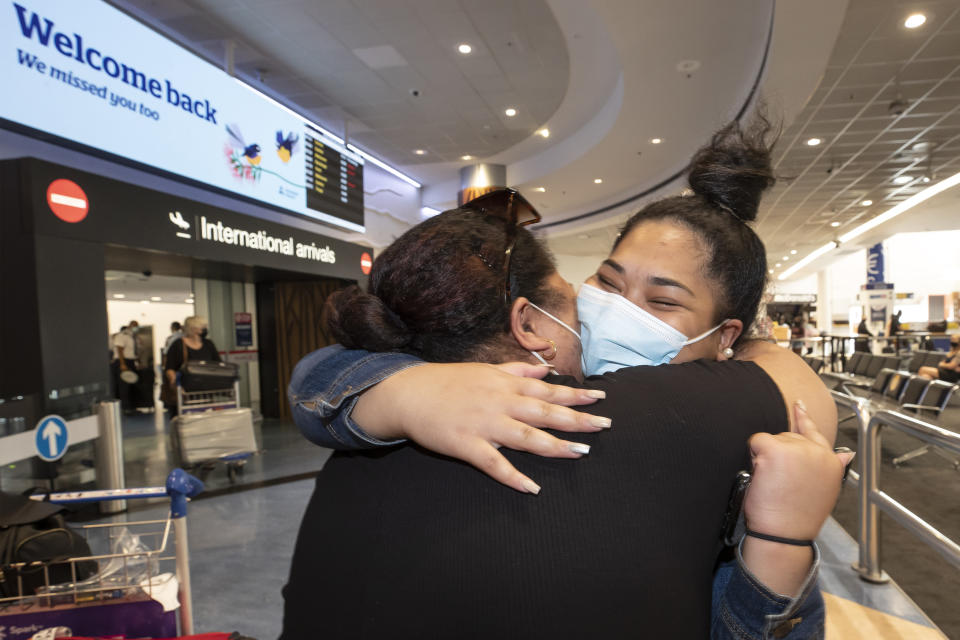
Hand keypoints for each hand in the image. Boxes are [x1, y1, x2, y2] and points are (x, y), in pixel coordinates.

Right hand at [352, 362, 609, 493]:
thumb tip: (545, 369)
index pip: (547, 390)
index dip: (575, 395)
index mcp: (505, 384)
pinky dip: (513, 477)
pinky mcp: (466, 446)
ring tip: (580, 452)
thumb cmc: (447, 381)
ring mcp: (484, 425)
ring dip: (555, 446)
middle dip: (576, 419)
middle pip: (545, 412)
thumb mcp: (485, 369)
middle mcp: (500, 402)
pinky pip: (494, 464)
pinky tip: (531, 488)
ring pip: (526, 437)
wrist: (408, 394)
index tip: (600, 399)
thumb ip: (516, 370)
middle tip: (604, 426)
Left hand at [740, 401, 853, 595]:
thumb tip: (846, 454)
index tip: (799, 404)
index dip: (804, 417)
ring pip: (770, 441)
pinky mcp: (776, 449)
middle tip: (778, 482)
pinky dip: (754, 455)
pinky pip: (756, 441)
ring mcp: (797, 449)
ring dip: (765, 458)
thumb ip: (829, 466)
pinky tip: (762, 475)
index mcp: (831, 461)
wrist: (785, 533)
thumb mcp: (823, 490)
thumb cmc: (798, 517)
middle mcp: (817, 451)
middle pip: (785, 437)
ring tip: (773, 484)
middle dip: (776, 454)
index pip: (815, 432)